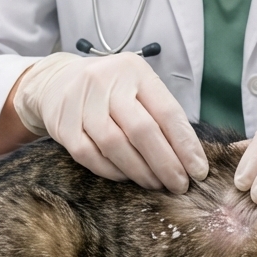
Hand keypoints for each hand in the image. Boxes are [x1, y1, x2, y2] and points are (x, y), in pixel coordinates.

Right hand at [13, 51, 207, 193]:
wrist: (57, 81)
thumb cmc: (110, 89)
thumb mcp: (138, 87)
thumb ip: (161, 114)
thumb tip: (191, 158)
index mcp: (135, 71)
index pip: (167, 112)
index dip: (186, 145)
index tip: (199, 171)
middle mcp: (107, 82)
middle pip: (142, 130)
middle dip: (166, 164)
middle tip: (179, 185)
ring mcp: (81, 102)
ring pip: (115, 145)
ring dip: (140, 172)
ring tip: (156, 184)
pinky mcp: (63, 124)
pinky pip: (90, 156)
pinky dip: (112, 171)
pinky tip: (127, 177)